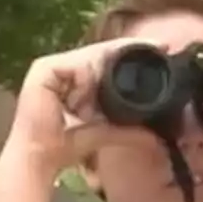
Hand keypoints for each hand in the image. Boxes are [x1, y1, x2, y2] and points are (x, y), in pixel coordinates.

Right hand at [6, 38, 163, 180]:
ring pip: (91, 56)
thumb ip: (127, 131)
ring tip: (119, 78)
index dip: (130, 53)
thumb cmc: (64, 146)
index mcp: (73, 79)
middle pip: (100, 53)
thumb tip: (156, 137)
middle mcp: (62, 69)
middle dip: (129, 49)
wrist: (40, 156)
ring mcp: (50, 66)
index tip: (162, 48)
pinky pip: (76, 64)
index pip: (105, 59)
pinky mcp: (43, 69)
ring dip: (109, 67)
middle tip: (162, 44)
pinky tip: (92, 91)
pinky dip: (89, 75)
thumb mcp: (103, 132)